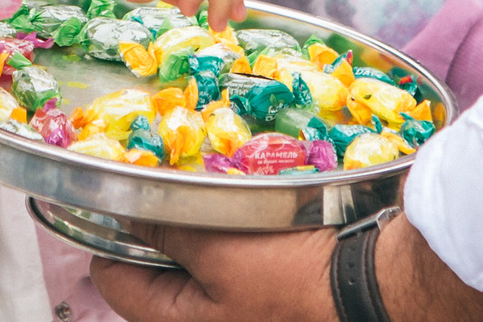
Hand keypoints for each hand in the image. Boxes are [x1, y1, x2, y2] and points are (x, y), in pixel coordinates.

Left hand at [93, 217, 482, 321]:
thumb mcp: (218, 249)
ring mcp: (235, 305)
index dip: (107, 231)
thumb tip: (123, 211)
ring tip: (214, 179)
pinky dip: (235, 222)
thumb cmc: (293, 276)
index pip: (111, 279)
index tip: (119, 189)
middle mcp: (204, 319)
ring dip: (200, 217)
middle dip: (159, 221)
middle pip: (153, 265)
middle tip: (171, 175)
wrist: (375, 283)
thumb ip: (164, 229)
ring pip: (195, 254)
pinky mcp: (266, 288)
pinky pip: (233, 249)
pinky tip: (249, 193)